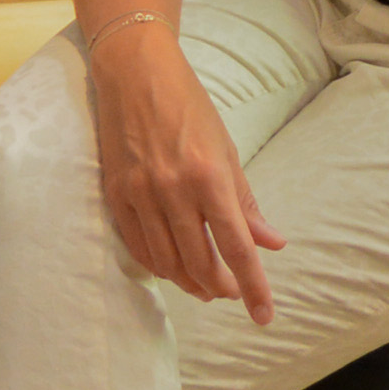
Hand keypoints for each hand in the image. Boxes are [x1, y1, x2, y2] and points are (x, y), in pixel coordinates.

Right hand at [89, 33, 288, 322]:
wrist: (136, 74)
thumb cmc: (190, 107)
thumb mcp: (227, 150)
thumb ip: (246, 202)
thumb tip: (272, 243)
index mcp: (210, 175)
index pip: (237, 247)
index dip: (253, 287)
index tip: (264, 316)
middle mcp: (174, 189)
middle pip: (201, 263)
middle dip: (221, 288)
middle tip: (233, 293)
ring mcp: (141, 194)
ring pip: (168, 262)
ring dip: (190, 282)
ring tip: (206, 285)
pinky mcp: (116, 195)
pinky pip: (139, 247)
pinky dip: (159, 265)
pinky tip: (173, 267)